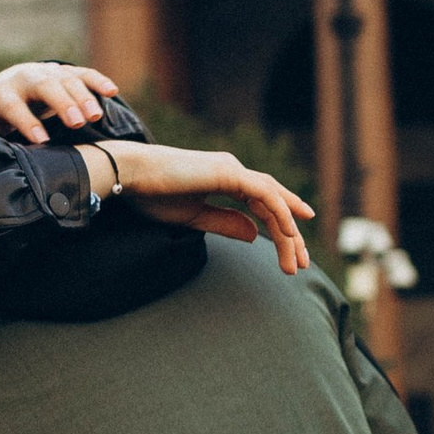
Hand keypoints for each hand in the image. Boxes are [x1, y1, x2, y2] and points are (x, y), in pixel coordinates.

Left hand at [0, 59, 121, 143]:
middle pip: (44, 86)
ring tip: (95, 117)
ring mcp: (46, 72)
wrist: (6, 84)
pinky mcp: (64, 71)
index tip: (42, 140)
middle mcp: (24, 78)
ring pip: (66, 79)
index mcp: (1, 93)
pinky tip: (113, 92)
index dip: (27, 122)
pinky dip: (98, 81)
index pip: (13, 106)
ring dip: (82, 96)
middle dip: (61, 103)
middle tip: (77, 122)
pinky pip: (83, 73)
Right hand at [86, 140, 312, 273]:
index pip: (262, 204)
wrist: (130, 175)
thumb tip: (255, 235)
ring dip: (288, 232)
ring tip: (297, 260)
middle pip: (273, 204)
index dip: (280, 226)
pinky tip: (289, 234)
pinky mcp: (228, 172)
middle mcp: (233, 171)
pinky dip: (279, 212)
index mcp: (225, 180)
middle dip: (291, 235)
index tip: (294, 250)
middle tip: (303, 264)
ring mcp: (233, 169)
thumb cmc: (152, 194)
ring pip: (272, 201)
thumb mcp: (193, 217)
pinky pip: (263, 194)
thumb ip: (225, 223)